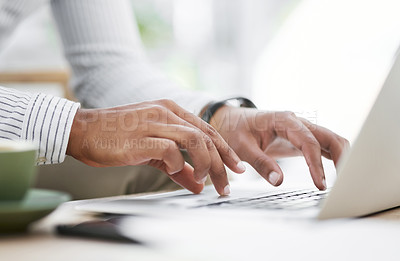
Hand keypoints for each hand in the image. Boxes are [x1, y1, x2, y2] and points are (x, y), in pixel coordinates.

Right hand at [67, 100, 244, 194]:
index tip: (236, 168)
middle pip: (207, 136)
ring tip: (205, 180)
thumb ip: (178, 167)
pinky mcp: (140, 137)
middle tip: (226, 185)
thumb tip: (197, 183)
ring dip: (206, 163)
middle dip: (222, 163)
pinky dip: (179, 164)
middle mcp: (166, 112)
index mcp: (170, 110)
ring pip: (196, 140)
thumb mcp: (153, 151)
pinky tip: (176, 171)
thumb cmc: (116, 138)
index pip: (207, 129)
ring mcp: (154, 122)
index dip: (225, 150)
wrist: (83, 131)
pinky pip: (170, 150)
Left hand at [210, 106, 349, 189]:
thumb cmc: (237, 130)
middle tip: (345, 183)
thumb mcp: (242, 147)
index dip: (316, 164)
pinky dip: (334, 159)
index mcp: (284, 120)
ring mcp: (302, 130)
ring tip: (346, 182)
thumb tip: (279, 181)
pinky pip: (324, 147)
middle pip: (329, 137)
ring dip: (342, 158)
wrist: (233, 121)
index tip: (321, 184)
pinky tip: (339, 174)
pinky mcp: (301, 139)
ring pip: (331, 140)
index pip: (308, 142)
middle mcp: (297, 123)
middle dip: (342, 158)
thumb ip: (260, 163)